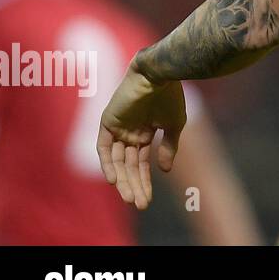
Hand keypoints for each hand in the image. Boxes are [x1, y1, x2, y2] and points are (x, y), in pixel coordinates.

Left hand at [97, 64, 186, 209]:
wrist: (160, 74)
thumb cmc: (171, 96)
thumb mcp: (174, 125)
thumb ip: (169, 147)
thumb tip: (164, 170)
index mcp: (145, 133)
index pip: (142, 163)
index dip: (145, 181)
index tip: (148, 200)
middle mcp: (129, 133)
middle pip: (129, 165)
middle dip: (135, 185)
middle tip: (140, 204)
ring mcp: (118, 128)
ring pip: (117, 160)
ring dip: (123, 180)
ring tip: (130, 198)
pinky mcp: (108, 122)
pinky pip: (104, 148)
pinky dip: (107, 163)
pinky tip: (114, 180)